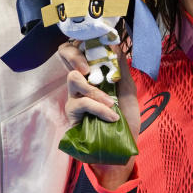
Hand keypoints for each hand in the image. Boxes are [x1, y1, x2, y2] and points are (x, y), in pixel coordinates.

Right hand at [58, 41, 139, 189]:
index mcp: (93, 75)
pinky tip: (112, 116)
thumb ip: (121, 71)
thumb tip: (116, 47)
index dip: (80, 41)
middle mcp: (80, 84)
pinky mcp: (71, 116)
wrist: (122, 151)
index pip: (77, 50)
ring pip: (73, 79)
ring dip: (95, 89)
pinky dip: (99, 107)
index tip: (96, 42)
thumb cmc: (125, 121)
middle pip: (64, 56)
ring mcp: (73, 99)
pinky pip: (81, 103)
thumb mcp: (128, 92)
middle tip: (89, 66)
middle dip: (76, 55)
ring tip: (111, 103)